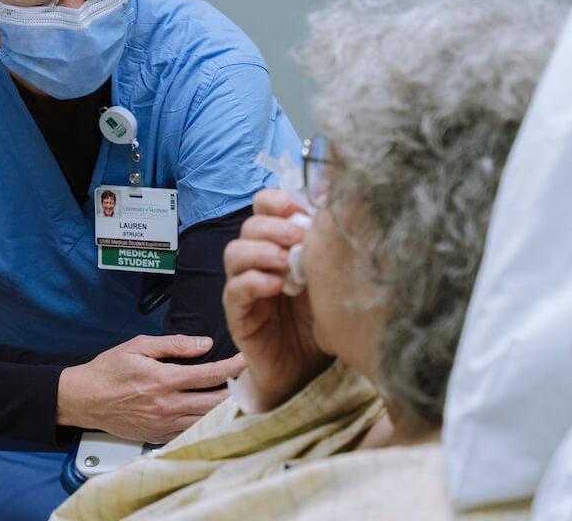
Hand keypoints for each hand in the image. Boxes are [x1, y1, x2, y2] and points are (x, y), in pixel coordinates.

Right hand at [57, 335, 244, 443]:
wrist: (84, 399)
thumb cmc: (109, 370)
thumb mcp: (139, 346)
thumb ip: (174, 344)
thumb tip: (204, 344)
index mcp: (164, 379)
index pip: (210, 374)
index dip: (233, 367)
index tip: (247, 360)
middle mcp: (167, 405)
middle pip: (215, 402)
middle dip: (237, 391)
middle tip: (252, 381)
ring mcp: (163, 424)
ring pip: (206, 420)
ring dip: (225, 410)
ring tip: (241, 399)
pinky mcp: (158, 436)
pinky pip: (190, 432)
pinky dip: (206, 424)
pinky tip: (216, 416)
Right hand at [222, 188, 331, 411]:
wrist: (309, 369)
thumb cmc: (322, 319)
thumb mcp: (331, 276)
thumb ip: (328, 246)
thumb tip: (337, 206)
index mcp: (279, 244)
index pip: (263, 208)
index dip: (276, 202)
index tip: (299, 210)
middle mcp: (258, 262)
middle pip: (249, 226)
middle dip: (273, 226)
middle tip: (298, 236)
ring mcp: (245, 288)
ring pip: (234, 253)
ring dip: (260, 251)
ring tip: (286, 262)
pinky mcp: (238, 315)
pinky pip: (234, 290)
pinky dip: (253, 282)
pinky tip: (276, 286)